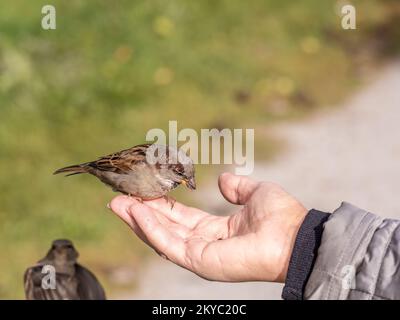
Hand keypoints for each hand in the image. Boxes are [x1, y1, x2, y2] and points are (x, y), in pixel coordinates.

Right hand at [109, 173, 307, 282]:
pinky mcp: (199, 262)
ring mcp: (200, 255)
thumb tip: (223, 180)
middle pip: (165, 227)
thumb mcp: (255, 193)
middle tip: (116, 197)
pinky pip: (169, 244)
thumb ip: (237, 187)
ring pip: (161, 237)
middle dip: (140, 212)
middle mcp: (204, 243)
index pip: (180, 217)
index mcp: (216, 229)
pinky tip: (137, 212)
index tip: (141, 191)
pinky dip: (151, 228)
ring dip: (138, 219)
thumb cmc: (281, 216)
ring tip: (117, 203)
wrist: (294, 235)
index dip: (160, 204)